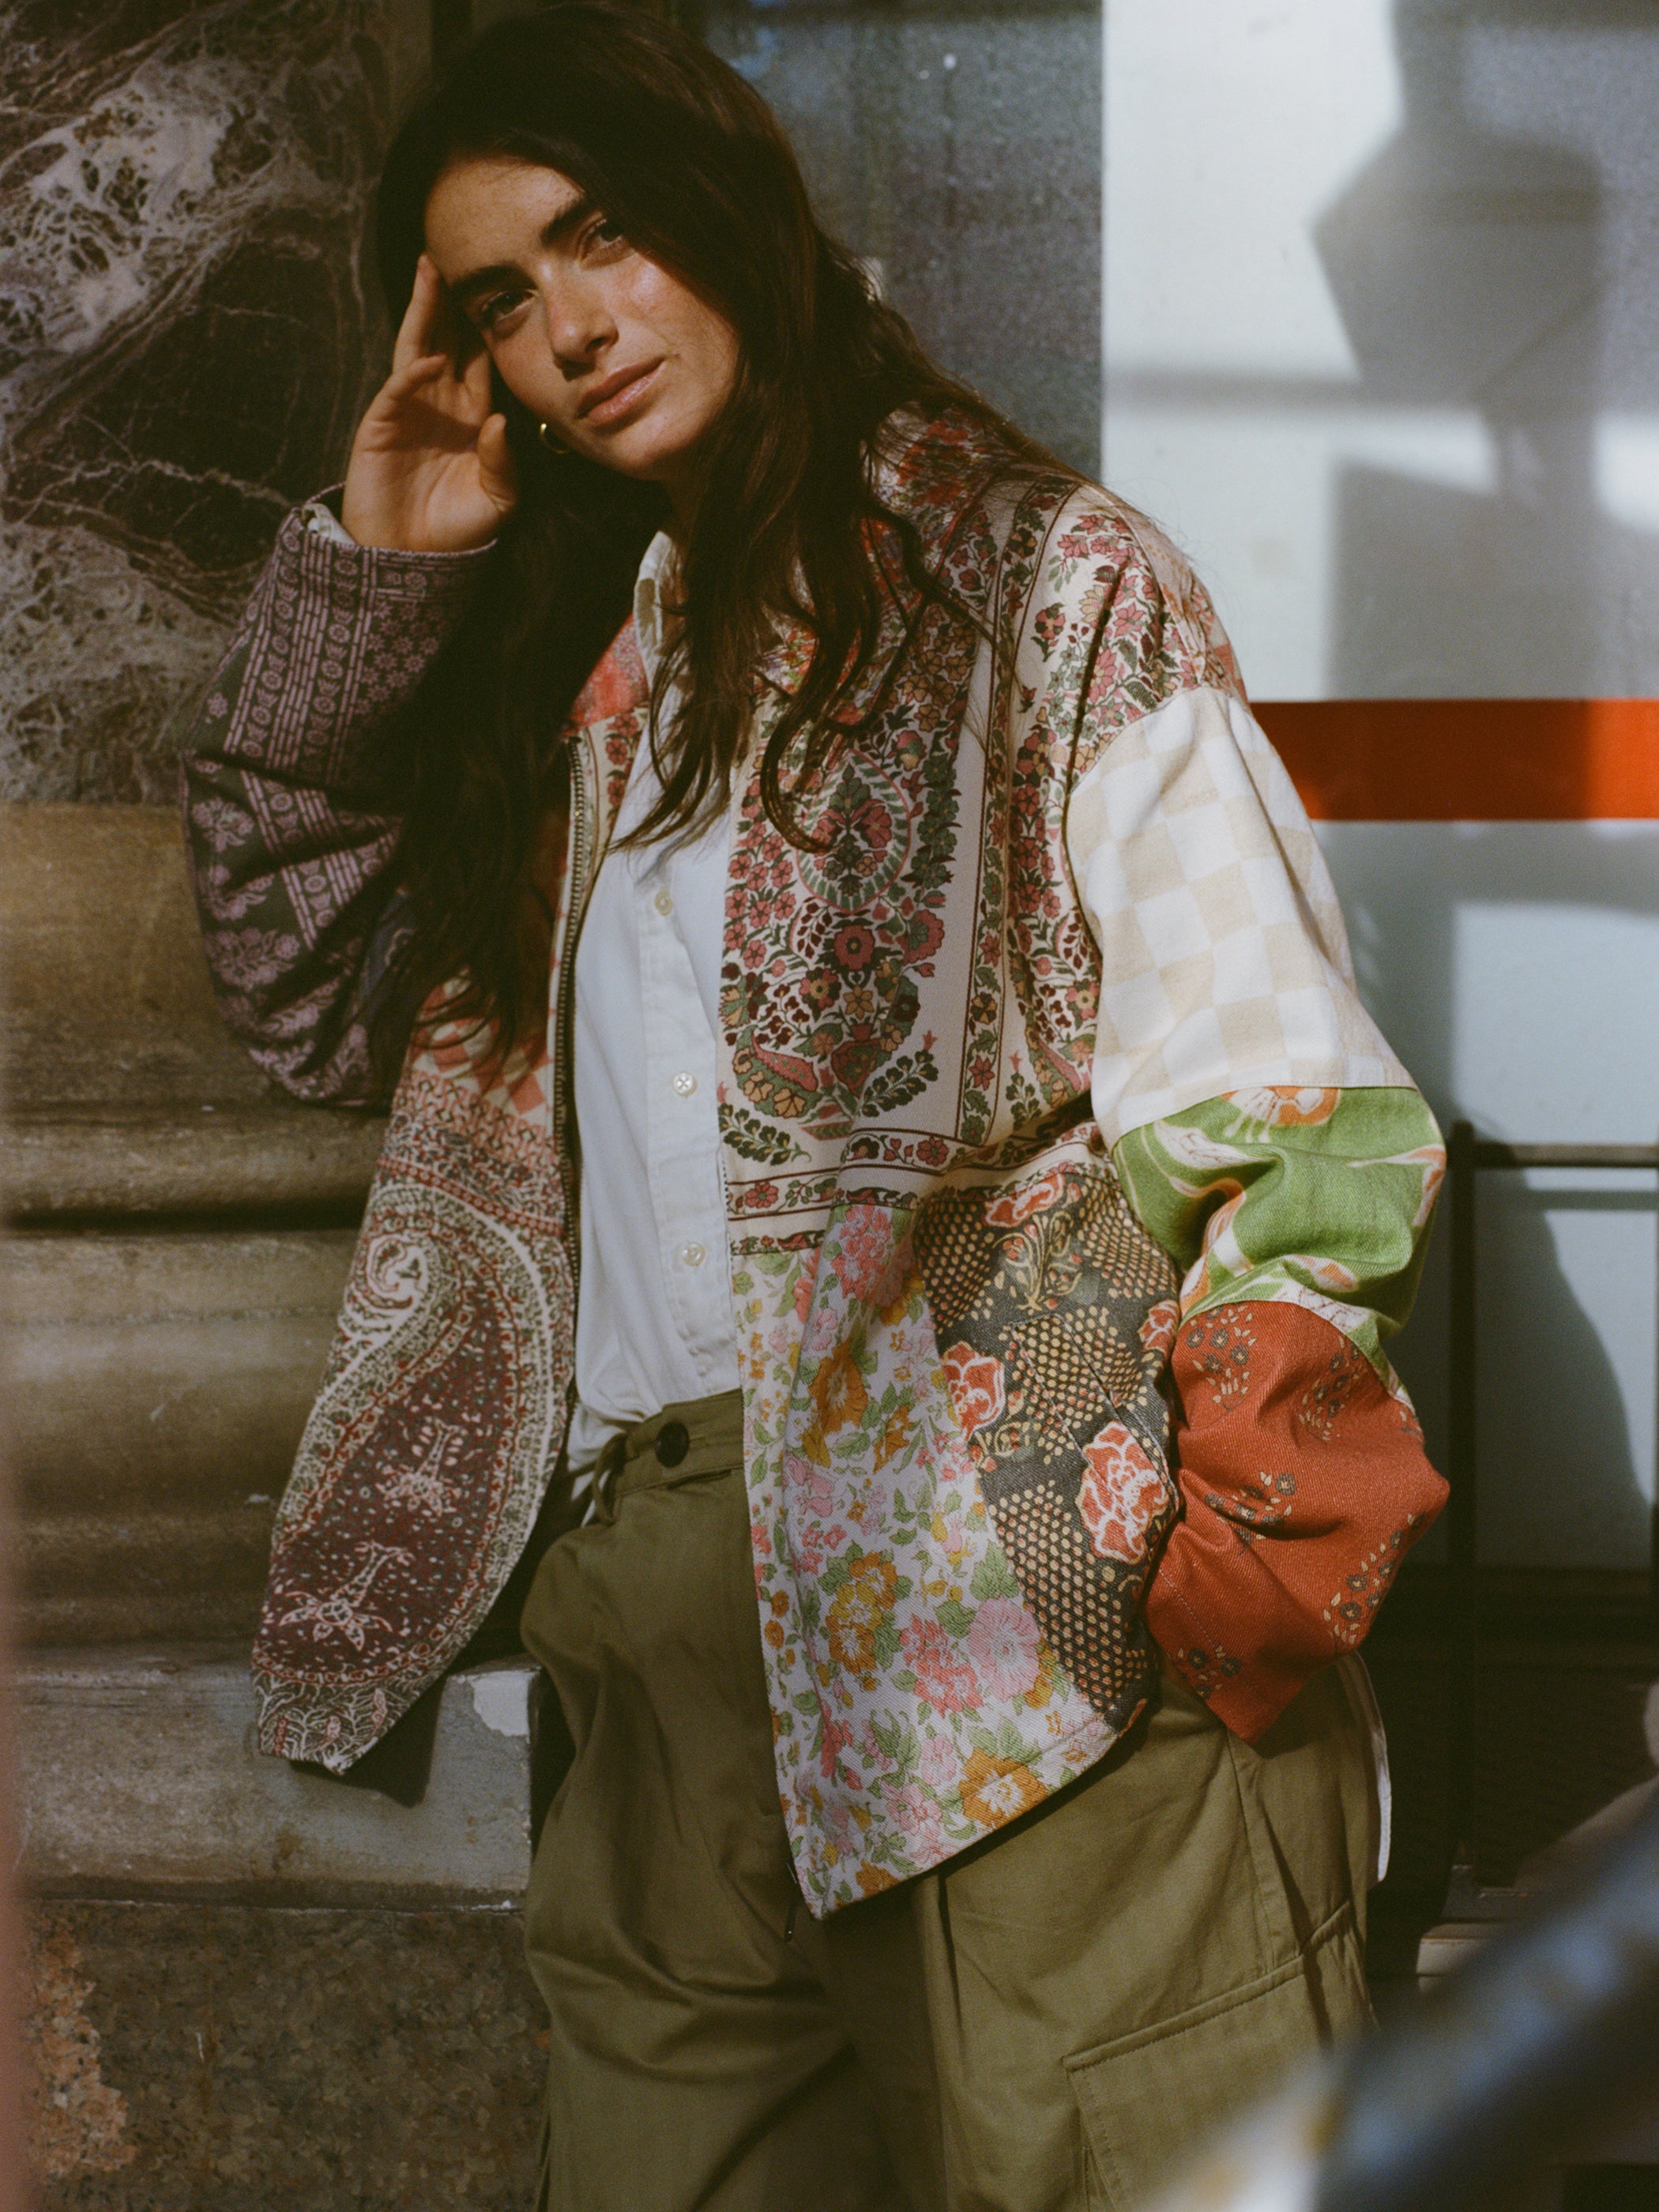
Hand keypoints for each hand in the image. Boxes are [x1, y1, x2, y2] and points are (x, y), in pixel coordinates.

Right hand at [340, 255, 518, 551]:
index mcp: (473, 414)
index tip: (501, 284)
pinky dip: (413, 373)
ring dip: (423, 310)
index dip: (487, 323)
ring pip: (417, 346)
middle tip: (457, 253)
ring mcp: (409, 408)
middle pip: (446, 337)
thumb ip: (505, 463)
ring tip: (429, 270)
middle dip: (450, 298)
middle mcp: (441, 401)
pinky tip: (429, 358)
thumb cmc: (456, 531)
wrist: (410, 560)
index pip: (481, 357)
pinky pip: (398, 389)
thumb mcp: (497, 501)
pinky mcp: (382, 423)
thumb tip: (502, 421)